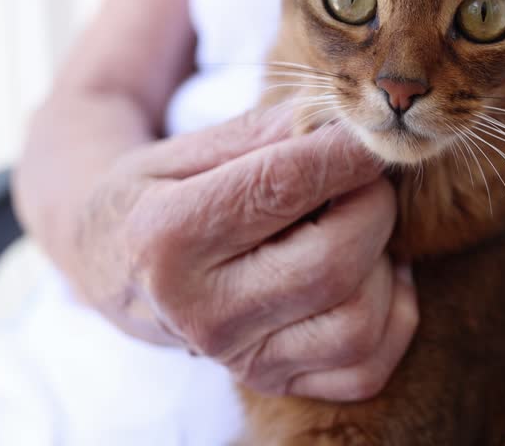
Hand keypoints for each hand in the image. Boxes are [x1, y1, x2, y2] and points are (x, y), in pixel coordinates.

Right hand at [70, 107, 417, 400]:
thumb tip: (340, 123)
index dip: (343, 154)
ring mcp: (238, 358)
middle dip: (372, 206)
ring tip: (362, 226)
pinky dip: (392, 319)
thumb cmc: (156, 193)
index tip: (367, 132)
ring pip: (357, 323)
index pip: (283, 188)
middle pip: (333, 263)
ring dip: (383, 263)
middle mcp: (200, 311)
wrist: (112, 264)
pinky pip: (365, 368)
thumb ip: (262, 134)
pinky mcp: (272, 382)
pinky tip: (373, 275)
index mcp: (167, 237)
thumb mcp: (185, 149)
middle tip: (366, 178)